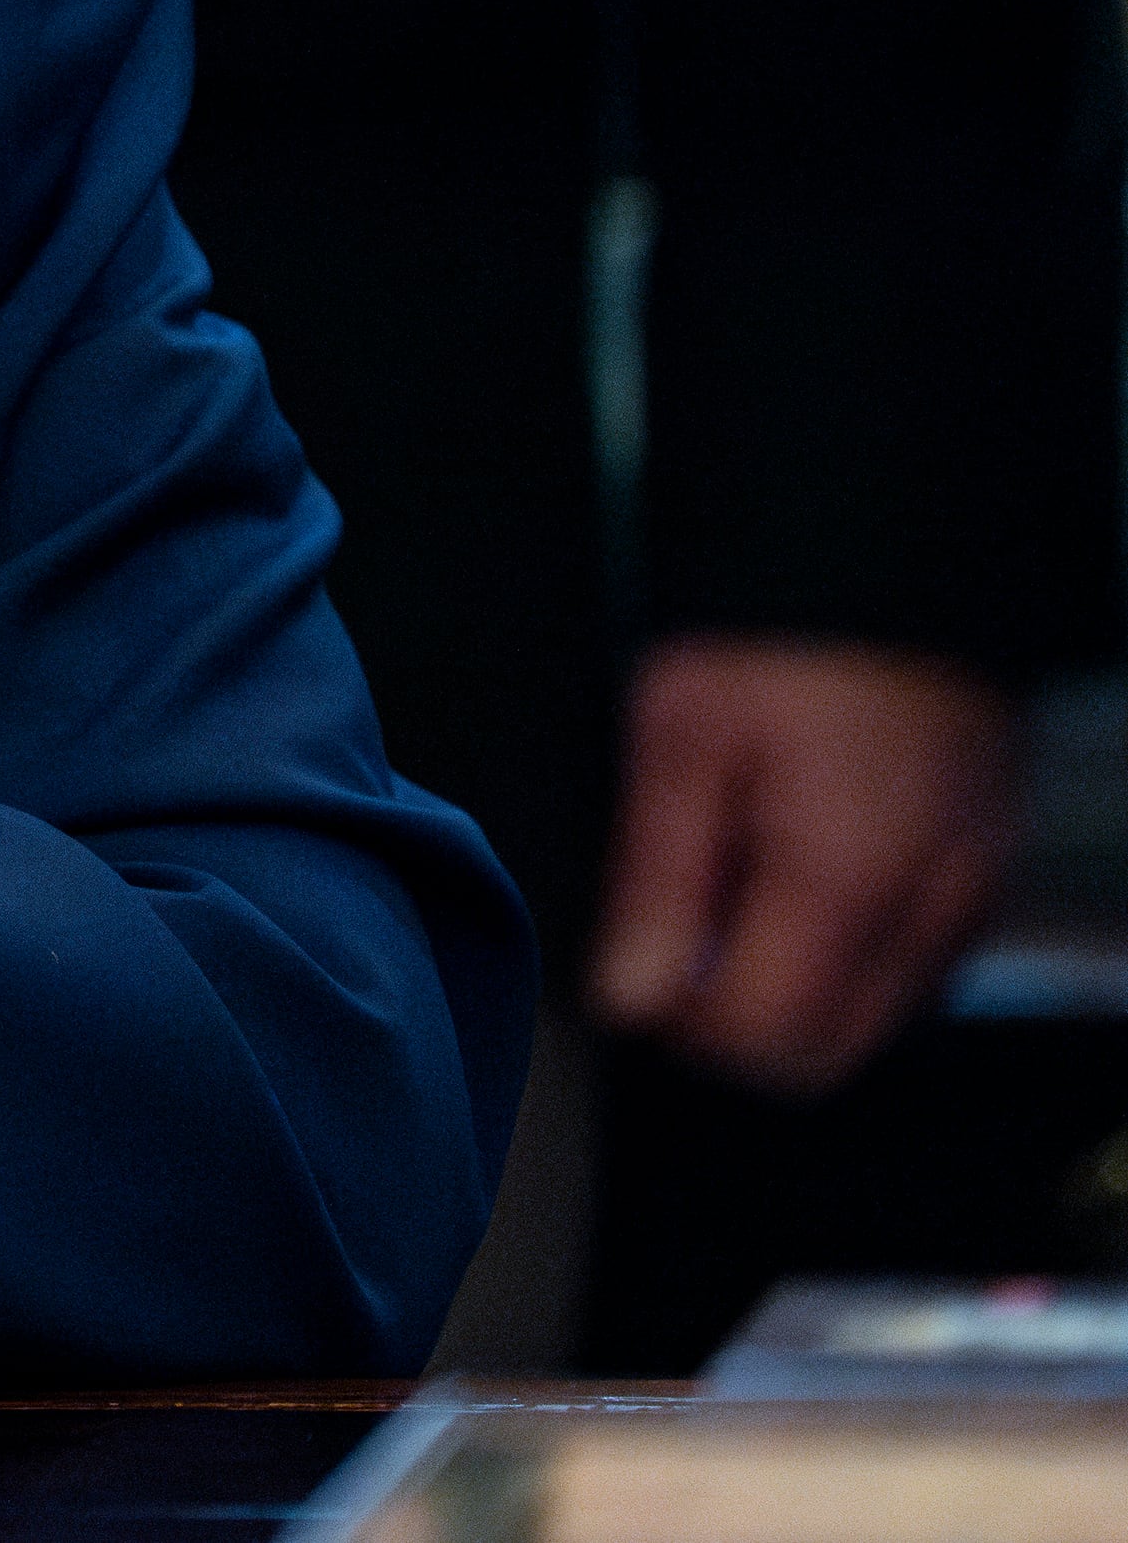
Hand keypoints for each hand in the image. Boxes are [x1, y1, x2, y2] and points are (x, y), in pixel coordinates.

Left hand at [593, 634, 1021, 1095]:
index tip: (640, 965)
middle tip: (676, 933)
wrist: (896, 561)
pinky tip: (791, 874)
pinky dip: (842, 954)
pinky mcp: (986, 878)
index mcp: (846, 881)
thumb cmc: (778, 639)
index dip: (685, 1024)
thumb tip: (629, 1000)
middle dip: (736, 1020)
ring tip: (734, 885)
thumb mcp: (681, 736)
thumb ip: (657, 879)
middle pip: (825, 1054)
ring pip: (870, 1021)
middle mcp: (933, 912)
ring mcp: (972, 899)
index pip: (767, 1043)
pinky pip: (908, 969)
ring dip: (791, 989)